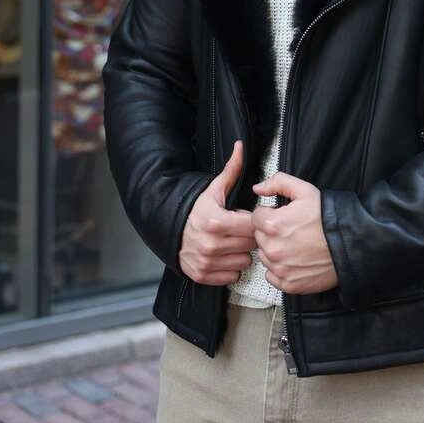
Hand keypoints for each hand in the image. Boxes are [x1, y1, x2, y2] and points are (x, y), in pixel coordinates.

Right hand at [179, 141, 254, 284]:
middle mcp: (211, 244)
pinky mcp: (203, 276)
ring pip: (245, 262)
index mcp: (216, 221)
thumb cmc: (196, 210)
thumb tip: (240, 146)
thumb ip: (231, 170)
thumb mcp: (213, 190)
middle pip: (251, 244)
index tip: (246, 219)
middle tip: (239, 230)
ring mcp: (207, 262)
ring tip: (232, 243)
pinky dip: (232, 267)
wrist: (170, 230)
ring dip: (241, 253)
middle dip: (248, 237)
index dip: (252, 222)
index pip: (253, 227)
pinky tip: (224, 255)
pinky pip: (233, 276)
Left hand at [251, 173, 338, 294]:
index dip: (269, 214)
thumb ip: (277, 182)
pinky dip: (279, 269)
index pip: (256, 218)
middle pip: (259, 238)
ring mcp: (281, 269)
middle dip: (270, 232)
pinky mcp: (289, 284)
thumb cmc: (328, 217)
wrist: (350, 243)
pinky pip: (272, 276)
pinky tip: (294, 260)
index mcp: (273, 225)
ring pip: (265, 256)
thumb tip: (258, 188)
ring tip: (295, 244)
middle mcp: (274, 249)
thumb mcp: (304, 190)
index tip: (281, 216)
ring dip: (274, 250)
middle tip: (290, 230)